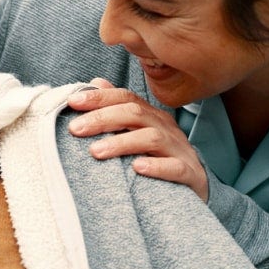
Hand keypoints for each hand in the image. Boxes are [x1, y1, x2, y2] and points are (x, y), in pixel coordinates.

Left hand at [66, 78, 207, 201]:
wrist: (196, 187)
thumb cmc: (158, 157)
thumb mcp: (136, 131)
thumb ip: (116, 108)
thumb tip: (95, 81)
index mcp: (151, 116)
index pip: (125, 98)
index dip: (99, 97)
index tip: (72, 102)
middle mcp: (165, 128)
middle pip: (135, 114)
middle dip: (102, 118)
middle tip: (75, 129)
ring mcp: (179, 150)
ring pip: (152, 138)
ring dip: (122, 143)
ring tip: (95, 151)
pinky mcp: (191, 174)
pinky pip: (176, 168)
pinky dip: (157, 167)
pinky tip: (138, 168)